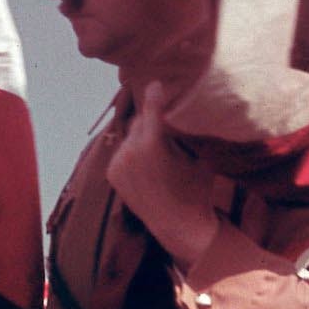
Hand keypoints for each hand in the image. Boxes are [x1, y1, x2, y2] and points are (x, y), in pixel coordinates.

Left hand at [106, 82, 218, 269]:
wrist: (179, 226)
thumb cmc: (195, 189)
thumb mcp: (197, 158)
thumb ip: (184, 134)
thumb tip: (183, 112)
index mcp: (153, 144)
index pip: (152, 111)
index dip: (154, 96)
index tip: (154, 83)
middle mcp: (130, 151)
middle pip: (139, 122)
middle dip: (150, 123)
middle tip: (163, 127)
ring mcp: (117, 163)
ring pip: (129, 138)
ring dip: (141, 139)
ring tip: (157, 155)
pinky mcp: (111, 174)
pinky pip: (122, 154)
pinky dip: (132, 154)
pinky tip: (147, 167)